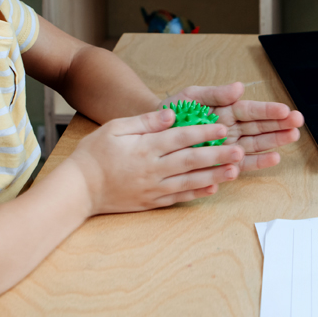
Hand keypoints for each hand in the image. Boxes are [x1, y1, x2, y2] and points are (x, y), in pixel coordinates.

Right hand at [65, 108, 244, 214]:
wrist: (78, 189)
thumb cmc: (94, 154)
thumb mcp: (115, 128)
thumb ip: (145, 121)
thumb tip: (171, 114)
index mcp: (145, 148)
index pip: (180, 138)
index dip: (203, 132)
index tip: (222, 127)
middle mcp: (152, 169)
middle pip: (190, 161)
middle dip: (217, 155)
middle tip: (239, 150)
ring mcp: (153, 188)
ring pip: (189, 181)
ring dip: (214, 175)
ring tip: (234, 170)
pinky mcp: (150, 202)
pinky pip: (178, 198)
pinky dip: (196, 193)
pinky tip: (213, 189)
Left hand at [161, 82, 303, 171]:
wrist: (153, 133)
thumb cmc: (173, 111)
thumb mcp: (192, 96)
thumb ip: (216, 94)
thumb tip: (238, 87)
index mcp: (226, 110)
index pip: (251, 110)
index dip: (268, 110)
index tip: (285, 109)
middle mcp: (230, 129)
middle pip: (259, 127)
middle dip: (279, 125)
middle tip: (298, 123)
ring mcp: (227, 147)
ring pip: (255, 145)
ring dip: (274, 142)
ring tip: (291, 138)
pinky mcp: (220, 163)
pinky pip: (239, 165)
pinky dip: (254, 164)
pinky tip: (271, 160)